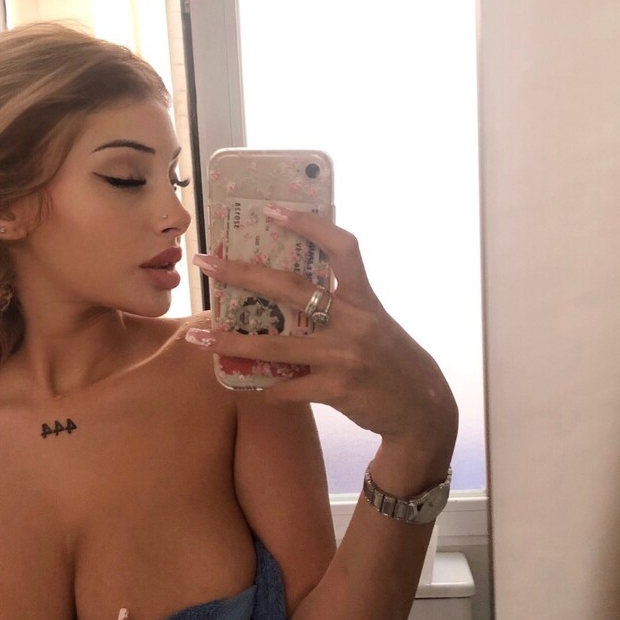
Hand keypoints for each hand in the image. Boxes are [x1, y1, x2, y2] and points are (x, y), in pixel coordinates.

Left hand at [188, 205, 458, 451]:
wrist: (421, 408)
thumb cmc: (391, 359)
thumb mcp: (374, 322)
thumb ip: (342, 305)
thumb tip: (290, 293)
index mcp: (364, 298)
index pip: (341, 248)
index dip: (309, 225)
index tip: (272, 211)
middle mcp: (354, 322)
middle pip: (291, 289)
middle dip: (244, 274)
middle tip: (207, 263)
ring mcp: (344, 356)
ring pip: (277, 347)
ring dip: (233, 342)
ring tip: (199, 337)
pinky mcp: (337, 390)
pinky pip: (288, 388)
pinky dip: (268, 387)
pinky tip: (253, 385)